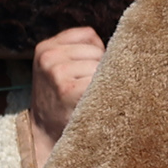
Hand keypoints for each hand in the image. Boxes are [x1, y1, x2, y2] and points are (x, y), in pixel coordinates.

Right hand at [27, 26, 105, 141]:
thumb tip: (122, 42)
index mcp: (45, 47)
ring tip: (88, 96)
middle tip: (88, 88)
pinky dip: (105, 91)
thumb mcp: (58, 68)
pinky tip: (94, 102)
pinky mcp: (68, 89)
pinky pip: (101, 80)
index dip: (96, 51)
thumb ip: (79, 50)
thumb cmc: (60, 98)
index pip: (88, 34)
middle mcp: (48, 56)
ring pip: (101, 65)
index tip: (89, 70)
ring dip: (103, 81)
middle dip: (100, 67)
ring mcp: (57, 71)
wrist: (46, 133)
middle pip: (97, 51)